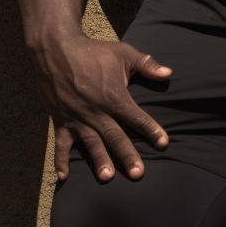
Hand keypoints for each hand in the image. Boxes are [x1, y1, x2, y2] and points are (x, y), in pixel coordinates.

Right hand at [33, 35, 172, 181]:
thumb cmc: (93, 51)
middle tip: (138, 173)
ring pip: (91, 143)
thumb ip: (147, 65)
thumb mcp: (124, 53)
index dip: (151, 130)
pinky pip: (61, 143)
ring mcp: (78, 117)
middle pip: (116, 136)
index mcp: (114, 96)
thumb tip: (169, 73)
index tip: (164, 143)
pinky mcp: (61, 120)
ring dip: (99, 160)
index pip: (136, 117)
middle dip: (128, 155)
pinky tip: (64, 176)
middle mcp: (97, 111)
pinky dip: (61, 160)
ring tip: (107, 177)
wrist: (56, 49)